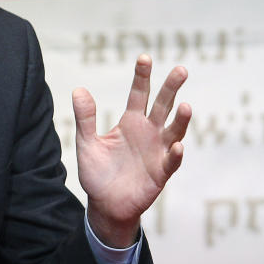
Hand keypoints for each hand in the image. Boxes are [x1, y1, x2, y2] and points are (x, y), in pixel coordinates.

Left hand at [73, 54, 190, 247]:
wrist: (105, 206)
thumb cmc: (98, 173)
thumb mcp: (87, 143)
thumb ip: (85, 118)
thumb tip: (78, 89)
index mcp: (131, 122)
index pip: (139, 94)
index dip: (142, 76)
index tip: (145, 57)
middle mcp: (148, 132)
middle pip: (162, 105)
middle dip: (171, 88)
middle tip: (181, 70)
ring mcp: (158, 151)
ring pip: (173, 131)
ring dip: (180, 120)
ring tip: (185, 106)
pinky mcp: (161, 172)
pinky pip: (171, 161)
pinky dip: (175, 154)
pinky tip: (177, 146)